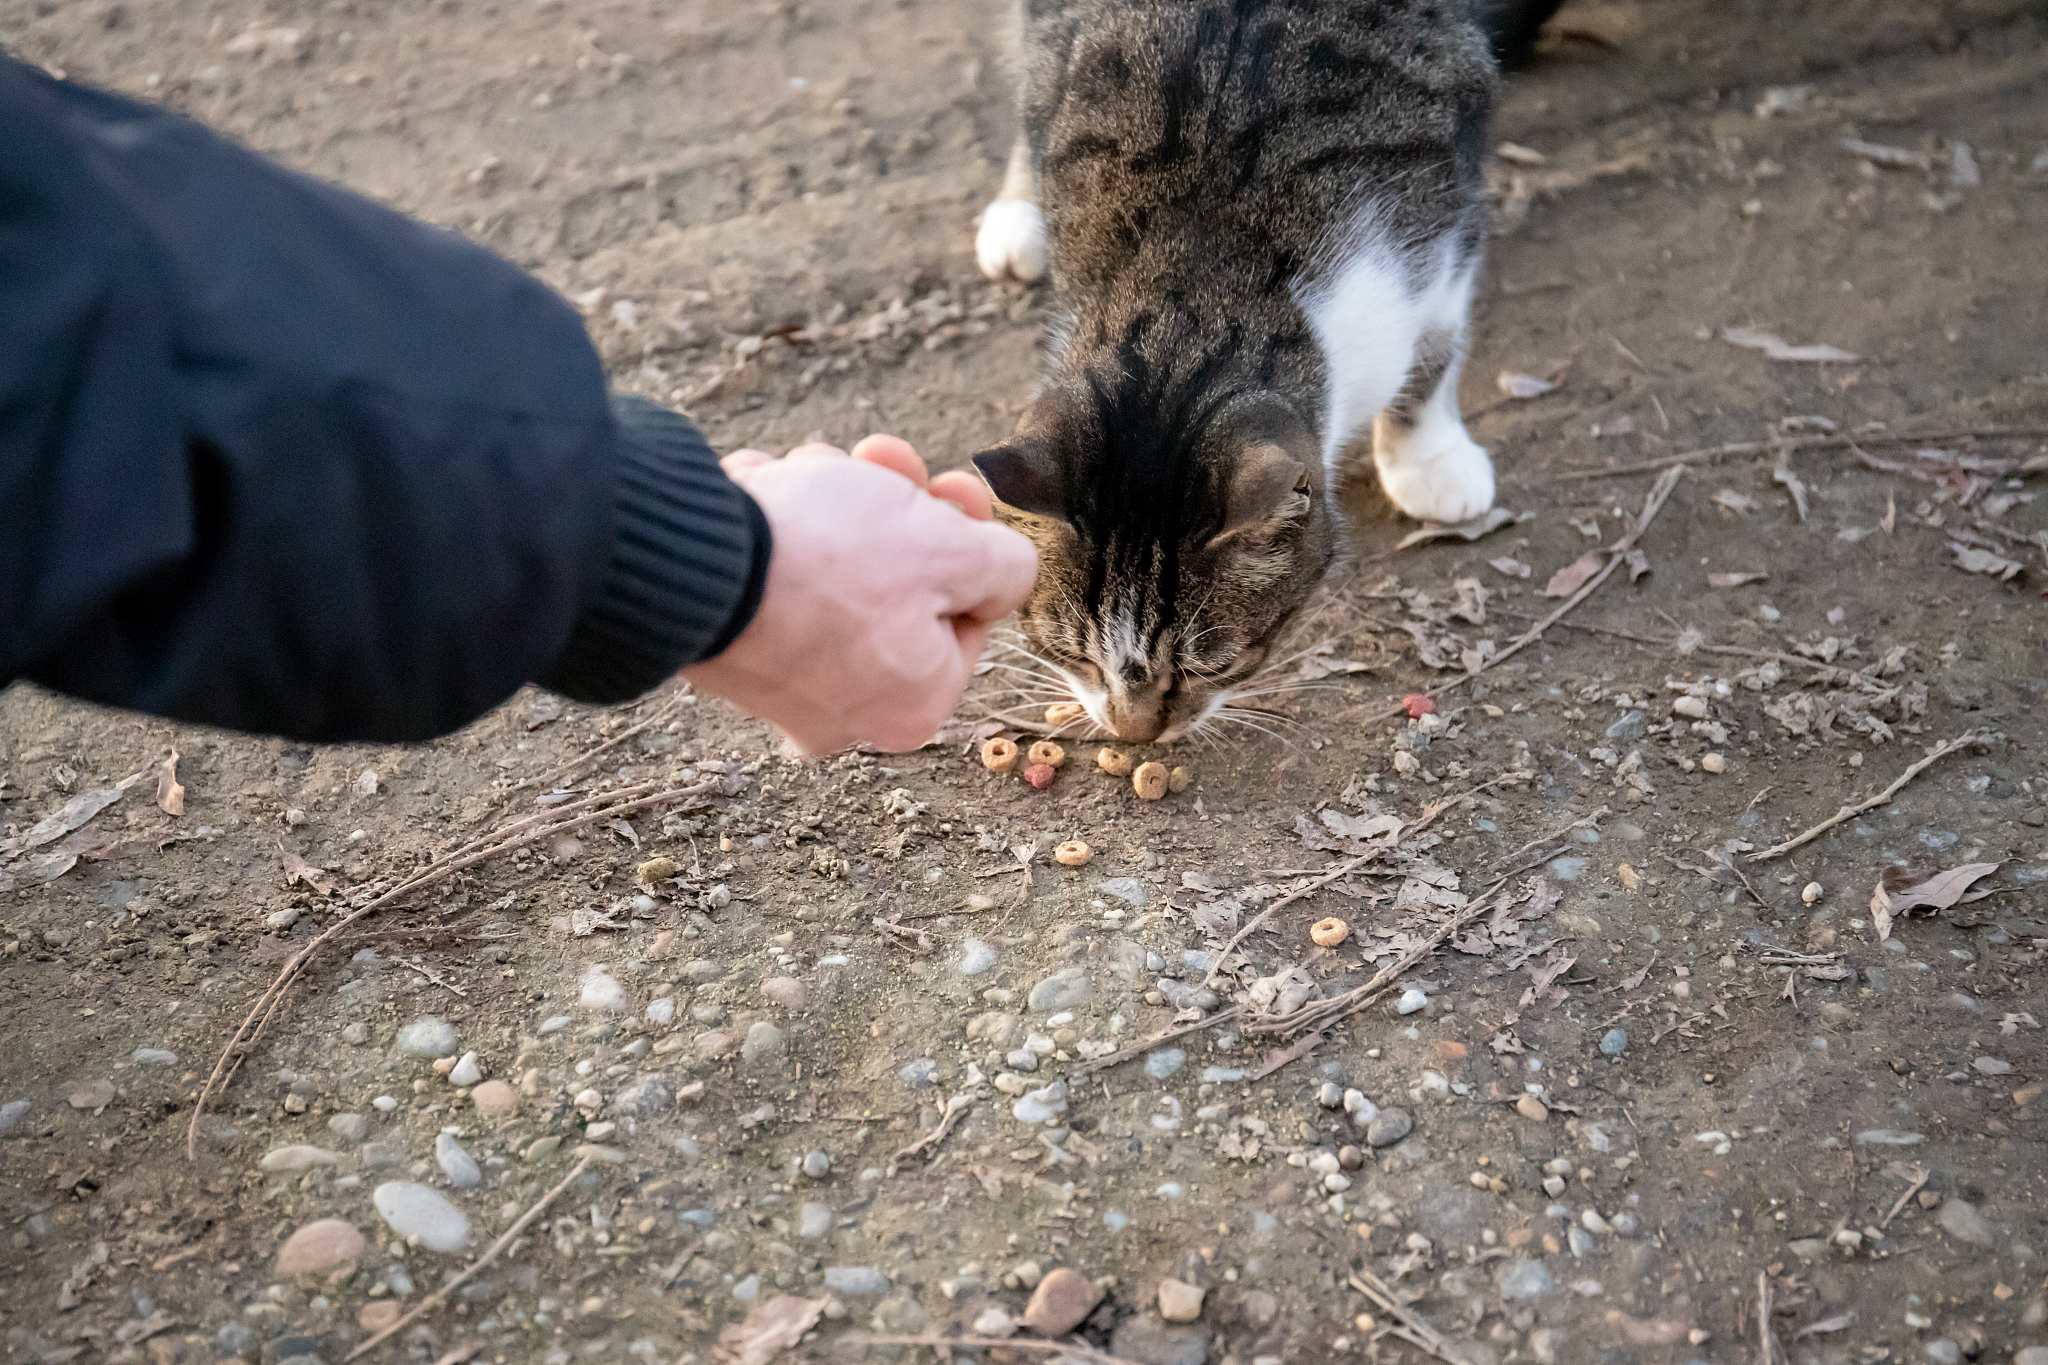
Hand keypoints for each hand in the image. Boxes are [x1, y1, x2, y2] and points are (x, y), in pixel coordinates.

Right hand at [684, 435, 1036, 753]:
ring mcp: (778, 684)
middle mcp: (846, 713)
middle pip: (898, 586)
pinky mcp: (726, 646)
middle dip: (892, 507)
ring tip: (808, 467)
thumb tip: (1007, 573)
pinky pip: (769, 577)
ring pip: (832, 570)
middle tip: (881, 457)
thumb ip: (1003, 566)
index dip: (966, 536)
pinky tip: (764, 487)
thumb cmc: (831, 563)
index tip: (952, 484)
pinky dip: (774, 526)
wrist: (692, 563)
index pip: (966, 610)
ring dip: (832, 501)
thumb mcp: (950, 550)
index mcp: (915, 706)